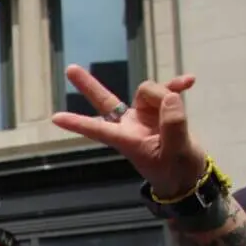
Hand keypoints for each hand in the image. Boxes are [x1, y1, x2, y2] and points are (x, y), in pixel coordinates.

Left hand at [52, 66, 205, 199]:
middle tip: (70, 69)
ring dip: (166, 92)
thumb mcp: (176, 152)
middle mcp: (130, 125)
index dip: (77, 123)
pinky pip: (165, 91)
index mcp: (127, 140)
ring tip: (181, 109)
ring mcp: (144, 116)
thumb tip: (169, 97)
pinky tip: (190, 81)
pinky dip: (176, 86)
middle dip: (89, 86)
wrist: (189, 176)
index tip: (55, 118)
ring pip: (148, 91)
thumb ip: (173, 124)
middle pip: (106, 101)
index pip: (98, 130)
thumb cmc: (176, 172)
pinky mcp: (160, 111)